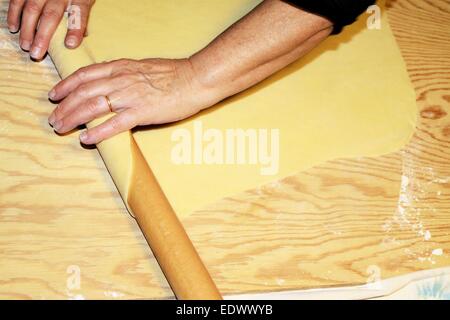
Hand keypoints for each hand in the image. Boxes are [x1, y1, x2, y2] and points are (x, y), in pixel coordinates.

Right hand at [7, 0, 93, 59]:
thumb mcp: (84, 1)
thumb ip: (80, 18)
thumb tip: (74, 41)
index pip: (79, 14)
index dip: (75, 30)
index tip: (70, 45)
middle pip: (52, 15)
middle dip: (43, 36)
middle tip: (36, 53)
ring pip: (33, 9)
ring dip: (27, 29)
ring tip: (25, 46)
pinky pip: (18, 0)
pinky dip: (15, 14)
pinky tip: (14, 28)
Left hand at [48, 58, 220, 144]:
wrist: (195, 79)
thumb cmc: (174, 74)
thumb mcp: (143, 67)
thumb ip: (125, 74)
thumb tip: (112, 82)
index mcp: (121, 67)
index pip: (85, 74)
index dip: (66, 85)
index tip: (55, 94)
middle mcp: (121, 80)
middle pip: (83, 92)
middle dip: (64, 106)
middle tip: (54, 118)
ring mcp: (130, 96)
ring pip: (92, 107)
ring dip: (73, 118)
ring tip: (61, 127)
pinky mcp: (142, 112)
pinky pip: (114, 124)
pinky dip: (98, 132)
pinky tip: (86, 138)